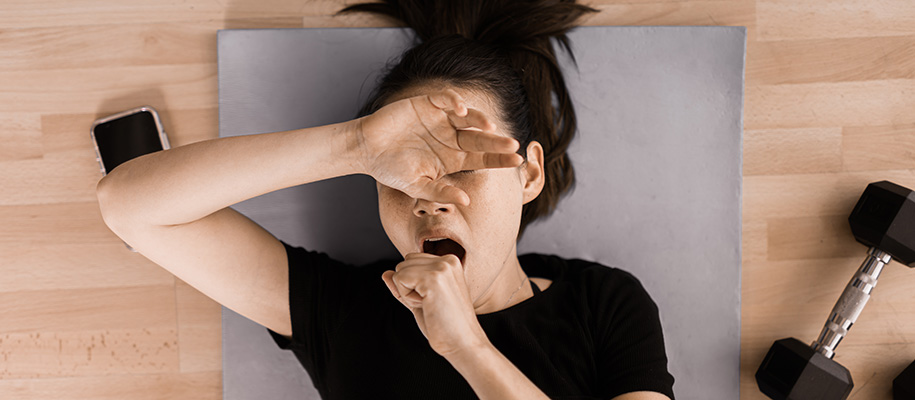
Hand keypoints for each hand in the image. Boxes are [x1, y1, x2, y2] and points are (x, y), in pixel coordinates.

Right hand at [356, 88, 522, 204]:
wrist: (366, 150)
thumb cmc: (391, 170)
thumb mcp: (417, 186)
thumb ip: (441, 193)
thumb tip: (465, 201)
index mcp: (453, 157)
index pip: (482, 158)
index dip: (499, 159)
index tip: (517, 161)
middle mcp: (451, 137)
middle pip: (480, 138)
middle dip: (496, 142)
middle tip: (513, 145)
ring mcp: (441, 119)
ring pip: (468, 117)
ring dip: (479, 120)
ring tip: (489, 128)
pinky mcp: (427, 103)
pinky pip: (446, 99)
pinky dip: (455, 102)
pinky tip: (461, 110)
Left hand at [381, 253, 489, 356]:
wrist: (463, 343)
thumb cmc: (446, 326)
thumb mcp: (421, 301)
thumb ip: (405, 285)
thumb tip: (386, 273)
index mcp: (449, 262)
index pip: (412, 261)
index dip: (414, 284)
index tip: (433, 300)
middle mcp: (448, 260)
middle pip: (404, 263)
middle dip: (409, 287)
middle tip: (431, 304)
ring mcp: (441, 266)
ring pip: (400, 270)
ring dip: (408, 293)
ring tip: (430, 305)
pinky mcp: (432, 277)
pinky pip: (399, 279)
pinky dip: (407, 297)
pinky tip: (427, 306)